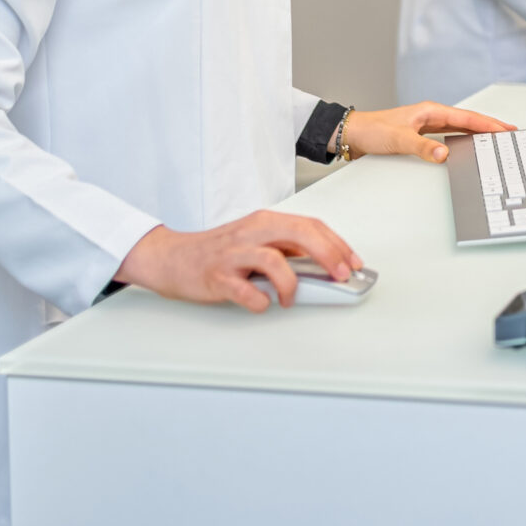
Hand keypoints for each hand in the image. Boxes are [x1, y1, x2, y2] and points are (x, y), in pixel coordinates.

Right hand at [117, 210, 358, 313]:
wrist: (172, 257)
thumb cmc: (219, 252)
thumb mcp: (257, 242)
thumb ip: (287, 249)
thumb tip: (325, 267)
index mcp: (266, 221)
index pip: (311, 226)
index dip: (338, 244)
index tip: (354, 263)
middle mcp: (252, 232)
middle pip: (300, 234)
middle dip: (329, 256)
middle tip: (342, 276)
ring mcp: (234, 254)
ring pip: (275, 261)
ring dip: (291, 285)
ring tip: (290, 298)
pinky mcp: (217, 276)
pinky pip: (246, 292)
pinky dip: (260, 302)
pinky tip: (262, 303)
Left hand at [343, 102, 512, 163]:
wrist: (353, 134)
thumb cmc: (372, 130)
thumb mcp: (399, 140)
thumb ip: (423, 148)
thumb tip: (445, 154)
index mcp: (430, 111)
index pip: (466, 118)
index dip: (487, 124)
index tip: (505, 129)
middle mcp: (430, 116)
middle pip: (467, 120)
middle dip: (489, 126)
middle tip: (509, 132)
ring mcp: (426, 124)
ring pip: (459, 127)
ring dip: (477, 131)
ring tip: (495, 137)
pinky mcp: (420, 134)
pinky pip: (449, 134)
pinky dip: (463, 138)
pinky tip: (468, 144)